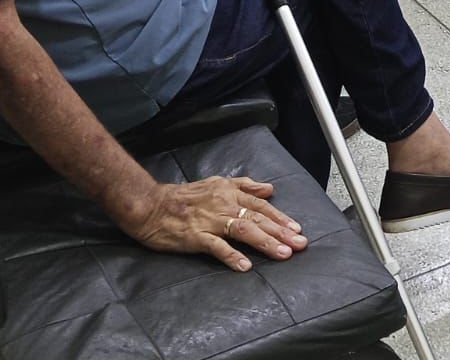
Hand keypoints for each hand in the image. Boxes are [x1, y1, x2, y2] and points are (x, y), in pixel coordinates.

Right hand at [116, 176, 306, 271]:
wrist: (150, 206)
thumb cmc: (183, 196)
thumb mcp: (216, 183)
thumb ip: (244, 185)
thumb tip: (269, 189)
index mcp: (229, 192)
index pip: (261, 205)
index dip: (281, 217)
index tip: (297, 229)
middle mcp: (223, 205)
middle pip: (258, 218)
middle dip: (281, 232)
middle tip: (300, 244)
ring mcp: (210, 221)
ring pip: (243, 230)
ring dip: (265, 242)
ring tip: (282, 254)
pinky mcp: (195, 237)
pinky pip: (216, 247)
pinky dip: (232, 256)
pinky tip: (245, 267)